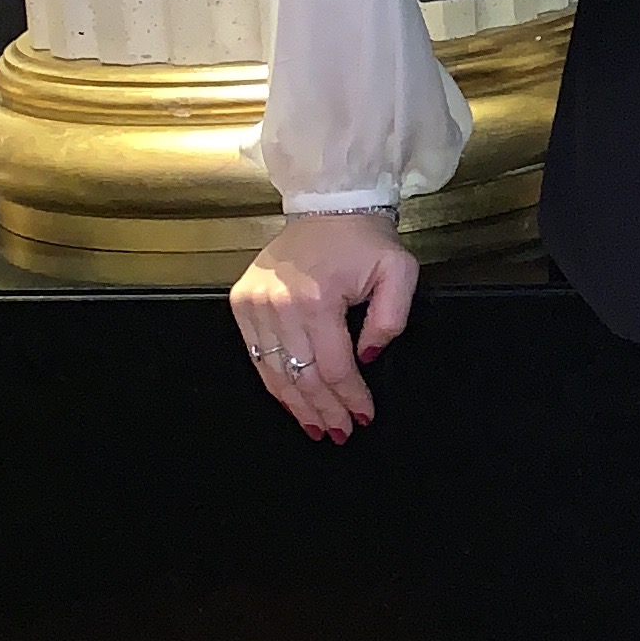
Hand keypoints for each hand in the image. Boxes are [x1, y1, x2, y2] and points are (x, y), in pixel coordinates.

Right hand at [230, 211, 418, 442]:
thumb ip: (390, 320)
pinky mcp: (241, 302)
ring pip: (274, 372)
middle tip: (340, 434)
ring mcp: (254, 304)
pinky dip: (274, 383)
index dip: (350, 398)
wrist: (328, 207)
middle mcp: (278, 304)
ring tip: (317, 429)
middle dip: (323, 410)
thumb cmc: (366, 243)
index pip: (334, 367)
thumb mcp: (398, 272)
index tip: (364, 418)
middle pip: (303, 376)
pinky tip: (291, 402)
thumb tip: (365, 359)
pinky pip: (256, 356)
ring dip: (296, 405)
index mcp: (317, 299)